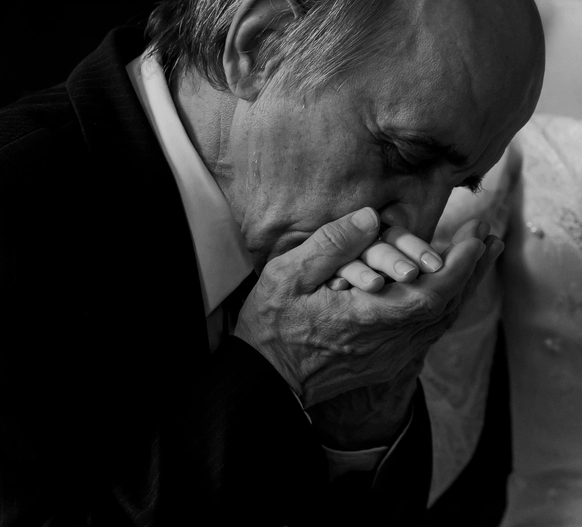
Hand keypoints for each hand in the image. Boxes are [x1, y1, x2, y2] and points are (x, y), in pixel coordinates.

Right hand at [235, 208, 502, 409]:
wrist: (268, 379)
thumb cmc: (272, 325)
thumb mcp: (287, 277)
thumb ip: (330, 245)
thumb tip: (370, 218)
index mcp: (367, 319)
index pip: (431, 293)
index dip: (461, 265)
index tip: (477, 236)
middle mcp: (388, 343)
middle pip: (446, 307)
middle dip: (472, 270)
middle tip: (488, 238)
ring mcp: (390, 358)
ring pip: (441, 322)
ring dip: (464, 288)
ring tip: (478, 259)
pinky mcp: (386, 364)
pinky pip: (428, 334)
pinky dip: (445, 307)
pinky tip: (447, 291)